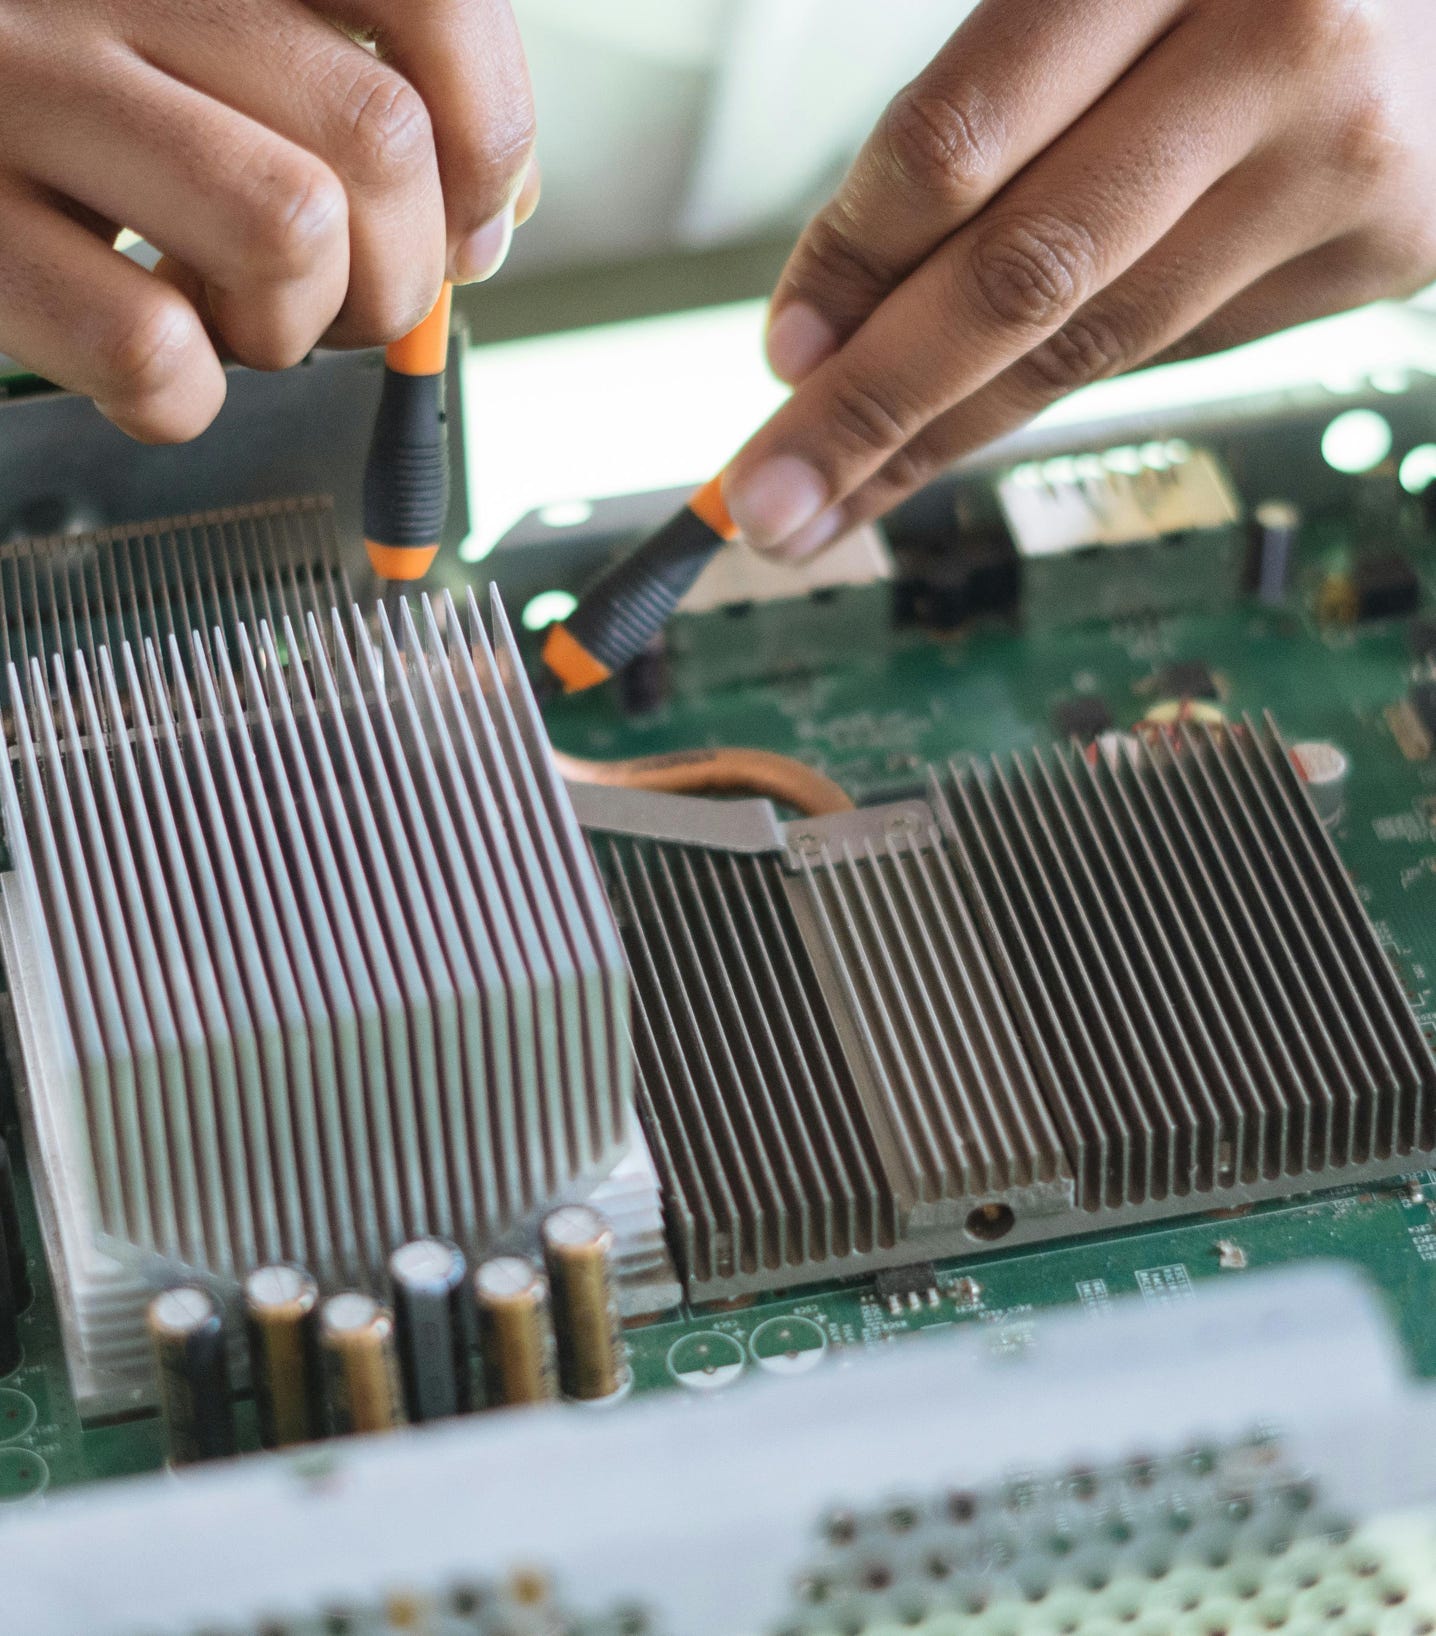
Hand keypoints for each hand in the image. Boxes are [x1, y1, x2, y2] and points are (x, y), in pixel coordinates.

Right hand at [0, 0, 537, 441]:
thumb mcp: (197, 46)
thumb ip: (336, 88)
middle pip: (379, 139)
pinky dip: (183, 398)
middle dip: (400, 272)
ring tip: (235, 318)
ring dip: (297, 326)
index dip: (489, 130)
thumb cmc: (52, 103)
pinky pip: (149, 349)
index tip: (474, 220)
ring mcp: (14, 89)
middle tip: (346, 301)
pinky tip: (151, 365)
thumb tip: (495, 206)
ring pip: (290, 230)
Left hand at [722, 0, 1435, 558]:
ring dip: (944, 438)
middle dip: (872, 410)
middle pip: (1020, 279)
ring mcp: (1342, 163)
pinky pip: (1174, 343)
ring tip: (838, 503)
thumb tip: (847, 312)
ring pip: (1094, 344)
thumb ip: (991, 100)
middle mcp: (1276, 49)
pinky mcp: (1385, 248)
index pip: (961, 142)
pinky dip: (1062, 382)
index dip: (852, 264)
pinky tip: (978, 414)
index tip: (779, 354)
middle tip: (765, 503)